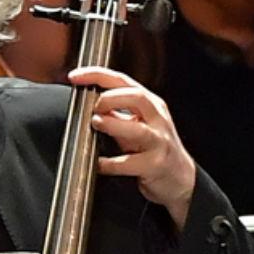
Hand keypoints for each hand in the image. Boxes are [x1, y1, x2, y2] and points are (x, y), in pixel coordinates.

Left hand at [69, 66, 196, 229]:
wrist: (179, 177)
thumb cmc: (154, 147)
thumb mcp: (137, 124)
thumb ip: (116, 112)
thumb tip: (87, 103)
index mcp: (151, 104)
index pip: (123, 80)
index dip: (97, 75)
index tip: (75, 77)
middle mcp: (158, 119)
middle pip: (137, 97)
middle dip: (109, 98)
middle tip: (92, 108)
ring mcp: (159, 142)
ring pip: (137, 130)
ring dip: (112, 125)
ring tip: (95, 124)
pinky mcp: (155, 165)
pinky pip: (129, 163)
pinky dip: (110, 163)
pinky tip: (98, 163)